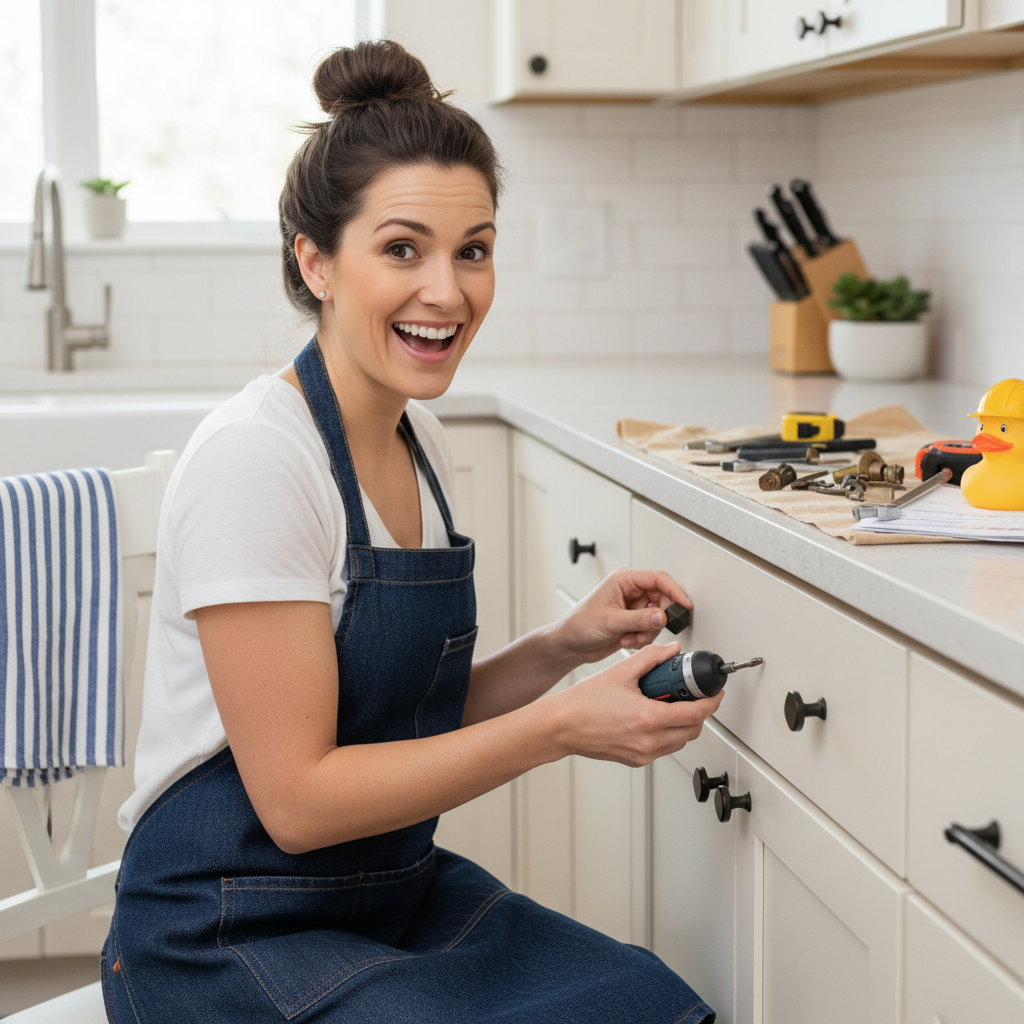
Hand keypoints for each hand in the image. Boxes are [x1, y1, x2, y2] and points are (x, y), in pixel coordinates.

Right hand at [544, 642, 722, 766]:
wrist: (561, 726)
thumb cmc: (583, 703)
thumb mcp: (620, 672)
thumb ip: (651, 658)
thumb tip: (671, 651)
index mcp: (649, 718)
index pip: (696, 714)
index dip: (712, 702)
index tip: (716, 693)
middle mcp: (649, 741)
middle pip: (693, 730)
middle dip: (700, 713)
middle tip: (693, 696)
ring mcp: (643, 754)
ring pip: (680, 741)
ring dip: (684, 724)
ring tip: (670, 704)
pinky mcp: (635, 760)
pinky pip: (663, 748)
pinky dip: (667, 734)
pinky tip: (653, 717)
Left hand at [556, 567, 691, 665]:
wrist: (569, 644)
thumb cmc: (579, 624)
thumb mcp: (611, 621)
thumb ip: (639, 619)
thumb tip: (662, 616)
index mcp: (624, 580)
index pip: (658, 579)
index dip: (675, 591)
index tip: (685, 605)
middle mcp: (631, 591)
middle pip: (663, 599)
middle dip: (658, 619)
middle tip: (648, 629)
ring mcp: (633, 607)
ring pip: (659, 617)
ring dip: (648, 632)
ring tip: (629, 636)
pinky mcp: (634, 622)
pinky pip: (652, 630)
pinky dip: (643, 638)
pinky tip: (627, 640)